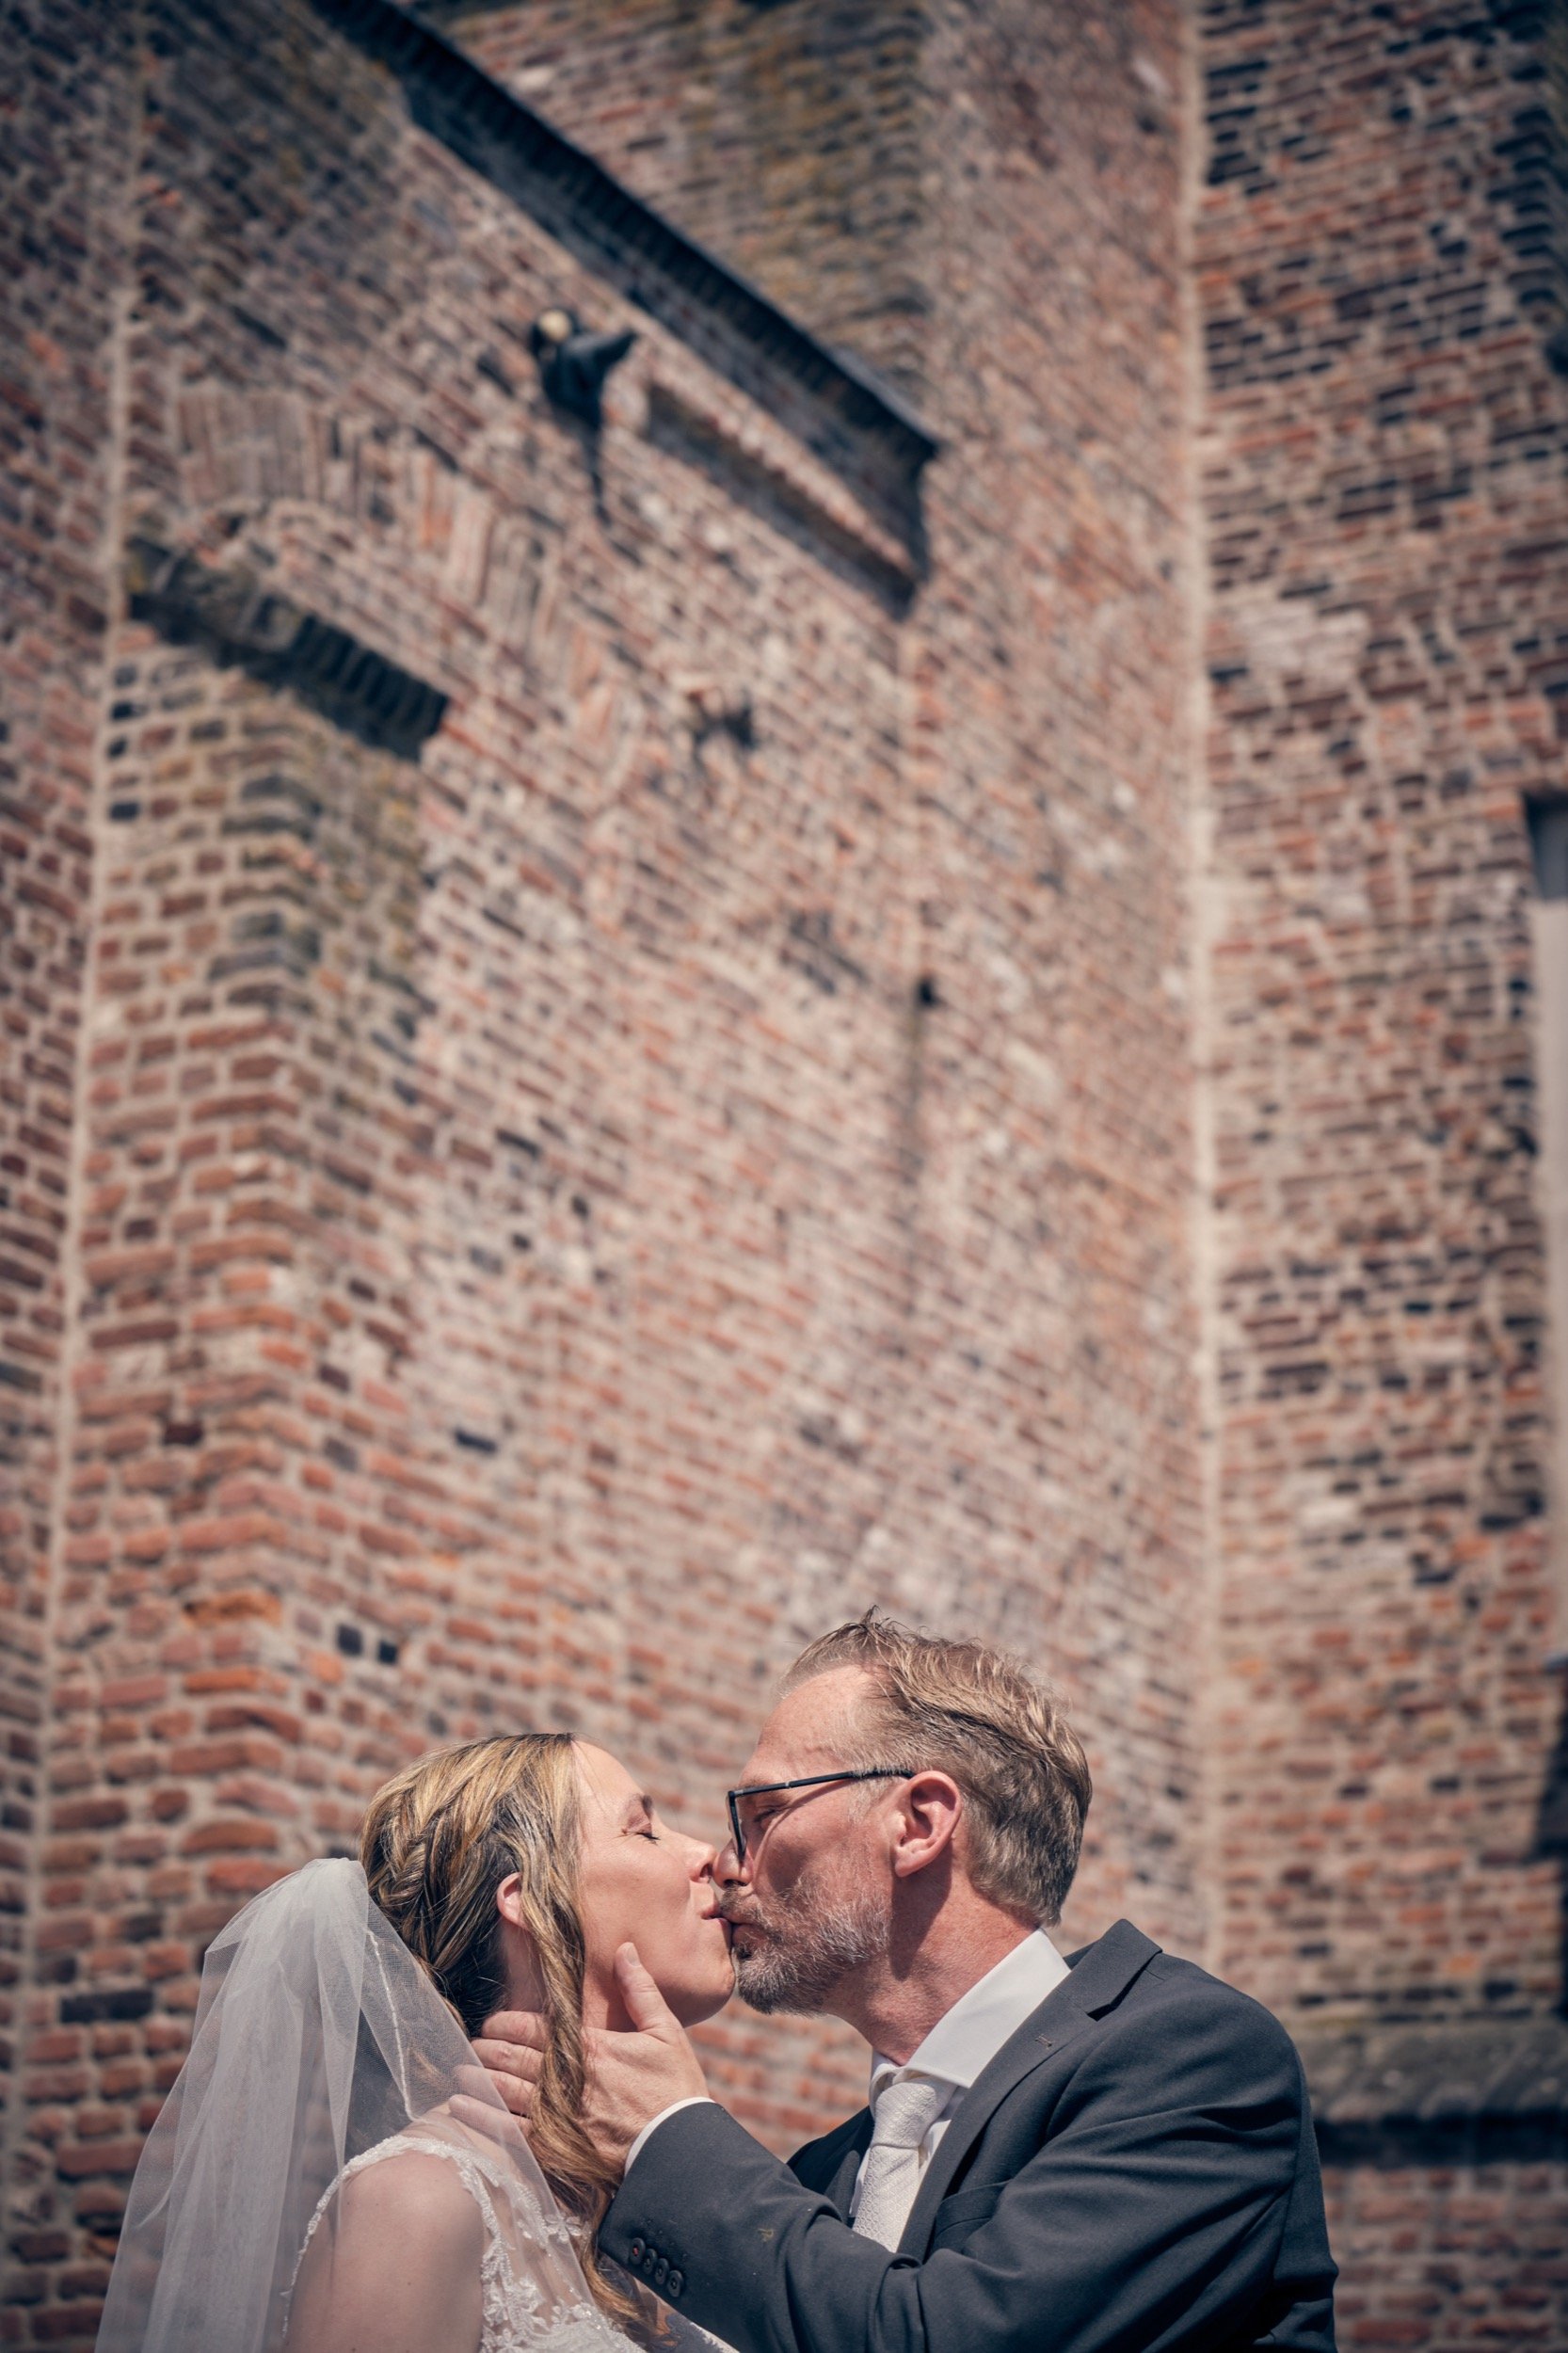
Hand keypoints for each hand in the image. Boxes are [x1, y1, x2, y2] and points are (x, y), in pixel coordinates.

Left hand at [471, 1943, 710, 2175]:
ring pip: (505, 2094)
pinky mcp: (556, 2151)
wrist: (681, 2150)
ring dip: (478, 2082)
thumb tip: (624, 1949)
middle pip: (513, 2059)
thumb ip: (639, 1989)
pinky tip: (463, 2113)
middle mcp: (567, 2080)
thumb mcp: (665, 2031)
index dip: (507, 2024)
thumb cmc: (676, 2090)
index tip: (492, 2022)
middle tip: (471, 2046)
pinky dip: (483, 2121)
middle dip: (488, 2050)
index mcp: (589, 2047)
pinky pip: (510, 2133)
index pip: (535, 2028)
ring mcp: (558, 2117)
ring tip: (459, 2076)